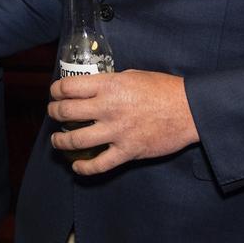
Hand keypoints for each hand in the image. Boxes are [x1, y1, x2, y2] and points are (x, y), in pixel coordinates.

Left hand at [47, 70, 198, 174]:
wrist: (190, 110)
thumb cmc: (162, 89)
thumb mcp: (131, 75)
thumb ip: (109, 83)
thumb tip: (92, 88)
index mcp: (108, 86)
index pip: (68, 87)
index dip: (55, 91)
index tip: (54, 94)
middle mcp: (107, 108)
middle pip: (65, 112)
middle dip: (53, 113)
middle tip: (53, 113)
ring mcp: (116, 131)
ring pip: (76, 140)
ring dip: (60, 141)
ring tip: (57, 140)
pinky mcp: (127, 151)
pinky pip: (99, 164)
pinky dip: (84, 168)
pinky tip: (77, 167)